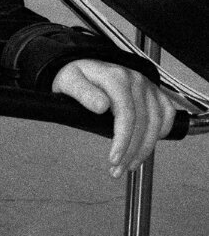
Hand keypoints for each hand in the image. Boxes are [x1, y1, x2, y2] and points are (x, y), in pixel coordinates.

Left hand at [52, 59, 176, 177]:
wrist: (82, 66)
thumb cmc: (74, 75)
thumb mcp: (69, 81)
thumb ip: (83, 93)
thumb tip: (101, 106)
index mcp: (115, 77)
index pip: (127, 114)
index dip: (123, 140)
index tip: (113, 159)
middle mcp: (135, 80)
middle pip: (143, 122)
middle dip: (132, 150)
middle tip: (118, 169)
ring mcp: (146, 86)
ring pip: (157, 122)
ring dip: (146, 148)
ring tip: (129, 165)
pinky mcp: (153, 92)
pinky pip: (166, 114)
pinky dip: (161, 132)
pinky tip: (148, 146)